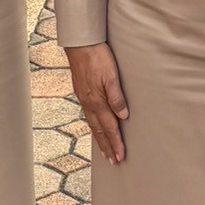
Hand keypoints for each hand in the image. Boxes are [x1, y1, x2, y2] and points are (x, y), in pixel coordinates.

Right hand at [66, 42, 128, 162]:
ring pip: (92, 124)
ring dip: (100, 139)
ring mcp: (84, 99)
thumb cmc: (98, 57)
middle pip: (100, 130)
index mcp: (97, 101)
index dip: (115, 142)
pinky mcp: (81, 93)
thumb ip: (116, 97)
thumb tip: (123, 116)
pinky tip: (95, 127)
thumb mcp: (111, 76)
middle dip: (107, 146)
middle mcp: (89, 103)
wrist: (80, 44)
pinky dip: (93, 126)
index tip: (120, 156)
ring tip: (105, 151)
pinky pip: (88, 115)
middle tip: (113, 161)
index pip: (109, 127)